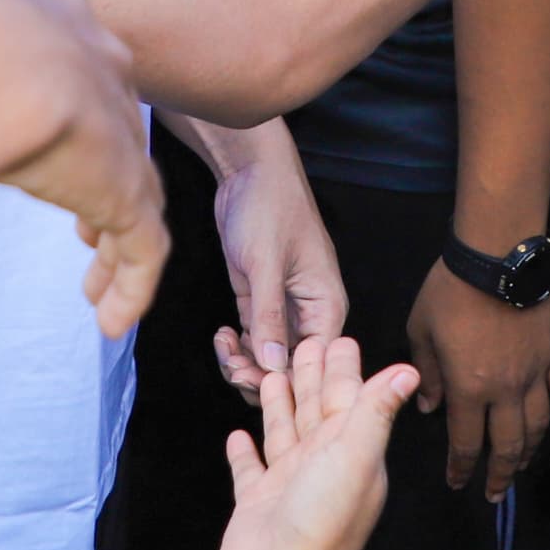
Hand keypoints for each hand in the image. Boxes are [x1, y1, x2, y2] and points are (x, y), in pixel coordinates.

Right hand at [0, 0, 169, 338]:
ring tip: (94, 291)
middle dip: (105, 184)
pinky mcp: (126, 189)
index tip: (51, 161)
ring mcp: (120, 133)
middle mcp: (103, 72)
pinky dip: (131, 288)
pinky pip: (143, 249)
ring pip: (136, 199)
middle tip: (83, 231)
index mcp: (60, 24)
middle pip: (118, 138)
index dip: (75, 125)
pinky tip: (110, 322)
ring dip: (114, 248)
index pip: (85, 80)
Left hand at [197, 120, 346, 398]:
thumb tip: (272, 364)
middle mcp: (309, 312)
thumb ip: (269, 315)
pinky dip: (237, 345)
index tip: (255, 379)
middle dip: (261, 373)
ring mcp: (283, 307)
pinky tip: (222, 335)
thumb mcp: (266, 262)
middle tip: (233, 366)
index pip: (316, 361)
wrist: (248, 171)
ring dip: (244, 361)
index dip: (288, 378)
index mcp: (327, 305)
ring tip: (224, 346)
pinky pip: (252, 337)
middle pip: (291, 364)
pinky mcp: (259, 299)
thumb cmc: (270, 206)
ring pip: (268, 355)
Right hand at [213, 330, 412, 549]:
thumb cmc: (323, 517)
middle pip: (316, 410)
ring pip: (284, 433)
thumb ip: (376, 410)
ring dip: (279, 405)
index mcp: (351, 451)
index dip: (342, 369)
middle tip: (301, 341)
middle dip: (311, 377)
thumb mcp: (356, 454)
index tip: (337, 337)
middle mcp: (322, 465)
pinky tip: (236, 435)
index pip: (348, 399)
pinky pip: (250, 469)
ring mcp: (288, 484)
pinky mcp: (257, 503)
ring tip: (270, 375)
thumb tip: (409, 371)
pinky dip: (244, 452)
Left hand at [408, 262, 549, 494]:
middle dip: (500, 475)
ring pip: (538, 425)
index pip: (465, 442)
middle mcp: (506, 389)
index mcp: (468, 387)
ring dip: (529, 450)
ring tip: (521, 465)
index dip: (461, 468)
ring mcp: (535, 372)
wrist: (496, 255)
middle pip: (508, 446)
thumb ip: (426, 374)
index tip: (457, 482)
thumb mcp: (420, 331)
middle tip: (495, 494)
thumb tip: (429, 407)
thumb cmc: (450, 289)